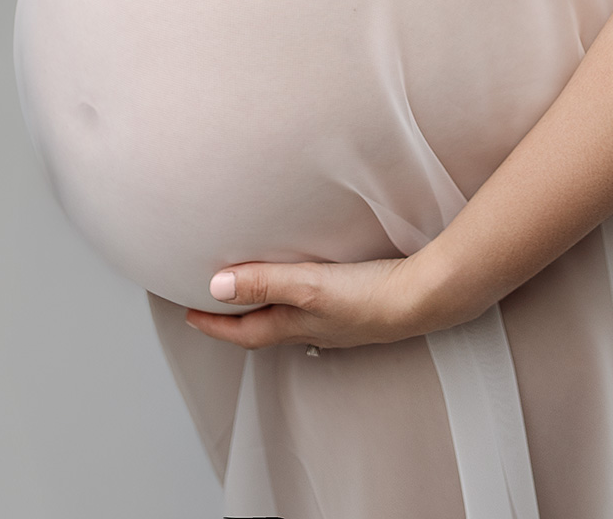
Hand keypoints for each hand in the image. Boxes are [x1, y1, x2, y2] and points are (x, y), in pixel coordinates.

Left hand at [183, 253, 464, 350]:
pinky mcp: (356, 309)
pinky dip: (297, 303)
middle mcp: (312, 328)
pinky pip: (314, 311)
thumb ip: (263, 282)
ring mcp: (336, 322)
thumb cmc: (368, 296)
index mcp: (295, 324)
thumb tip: (214, 287)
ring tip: (255, 296)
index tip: (189, 315)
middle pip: (263, 330)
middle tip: (214, 308)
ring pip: (289, 322)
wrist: (423, 298)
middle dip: (236, 321)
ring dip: (266, 312)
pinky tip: (310, 290)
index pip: (243, 331)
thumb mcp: (308, 284)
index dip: (214, 324)